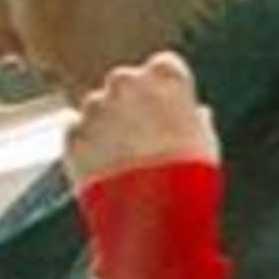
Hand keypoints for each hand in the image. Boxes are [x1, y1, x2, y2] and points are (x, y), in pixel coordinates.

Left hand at [64, 51, 219, 187]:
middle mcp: (125, 81)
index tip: (170, 110)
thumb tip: (198, 116)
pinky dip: (87, 147)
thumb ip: (197, 120)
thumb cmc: (189, 174)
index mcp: (165, 75)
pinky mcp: (72, 133)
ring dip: (107, 126)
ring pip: (98, 108)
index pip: (164, 67)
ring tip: (125, 161)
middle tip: (144, 137)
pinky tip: (106, 169)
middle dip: (131, 104)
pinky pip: (78, 133)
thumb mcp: (206, 141)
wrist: (154, 211)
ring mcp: (94, 107)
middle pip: (125, 83)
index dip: (166, 91)